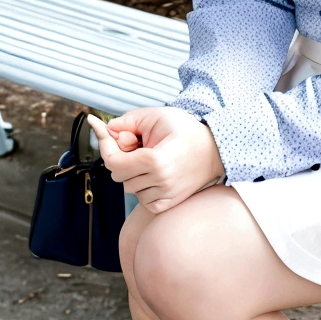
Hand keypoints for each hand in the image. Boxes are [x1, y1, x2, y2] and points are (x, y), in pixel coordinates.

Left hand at [87, 108, 224, 213]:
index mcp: (155, 160)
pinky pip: (143, 200)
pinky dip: (144, 187)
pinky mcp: (168, 204)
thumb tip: (108, 128)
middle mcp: (161, 182)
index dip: (107, 147)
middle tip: (138, 145)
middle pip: (120, 176)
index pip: (115, 163)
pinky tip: (156, 174)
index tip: (106, 134)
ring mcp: (165, 195)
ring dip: (134, 174)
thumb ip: (130, 120)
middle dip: (122, 160)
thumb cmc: (186, 130)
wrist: (214, 150)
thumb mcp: (158, 116)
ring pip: (130, 189)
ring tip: (151, 159)